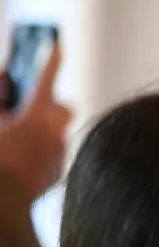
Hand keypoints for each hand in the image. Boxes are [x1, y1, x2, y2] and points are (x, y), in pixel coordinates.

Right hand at [0, 41, 70, 195]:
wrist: (3, 201)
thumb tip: (6, 81)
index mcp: (35, 116)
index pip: (45, 80)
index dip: (51, 61)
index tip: (58, 46)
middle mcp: (55, 133)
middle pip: (65, 109)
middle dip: (52, 105)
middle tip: (32, 109)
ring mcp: (60, 155)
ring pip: (57, 135)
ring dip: (42, 133)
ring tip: (19, 142)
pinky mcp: (59, 174)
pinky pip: (54, 157)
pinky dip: (41, 155)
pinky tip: (24, 163)